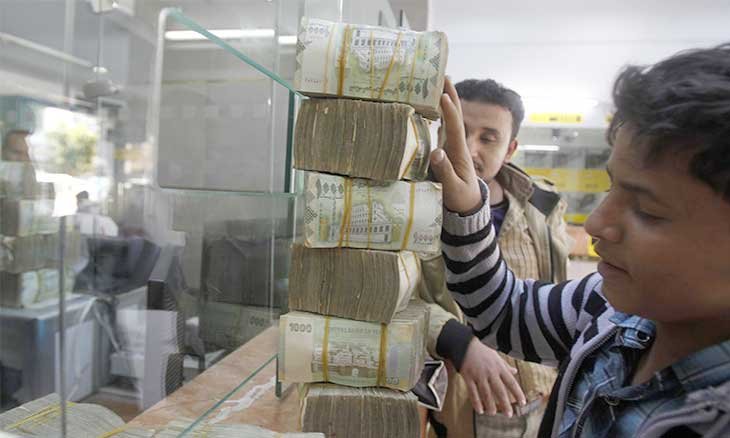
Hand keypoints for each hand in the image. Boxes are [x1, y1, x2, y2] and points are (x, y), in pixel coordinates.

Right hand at [430, 77, 482, 214]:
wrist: (468, 206)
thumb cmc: (460, 198)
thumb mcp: (452, 188)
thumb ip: (444, 171)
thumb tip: (436, 152)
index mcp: (459, 152)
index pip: (455, 127)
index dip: (449, 110)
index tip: (443, 94)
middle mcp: (457, 145)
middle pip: (455, 116)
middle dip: (451, 96)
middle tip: (444, 76)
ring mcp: (453, 147)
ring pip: (450, 119)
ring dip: (445, 101)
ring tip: (438, 83)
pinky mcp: (447, 150)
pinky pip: (444, 128)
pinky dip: (440, 114)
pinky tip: (434, 106)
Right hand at [458, 338, 526, 416]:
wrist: (464, 343)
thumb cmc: (482, 350)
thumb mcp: (496, 356)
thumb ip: (505, 366)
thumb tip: (515, 371)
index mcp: (499, 367)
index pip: (511, 382)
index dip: (518, 393)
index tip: (523, 403)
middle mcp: (490, 372)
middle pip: (500, 390)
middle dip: (505, 403)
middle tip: (509, 414)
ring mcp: (479, 374)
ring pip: (486, 393)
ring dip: (490, 405)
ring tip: (493, 413)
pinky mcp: (468, 376)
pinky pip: (472, 392)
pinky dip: (476, 402)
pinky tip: (480, 410)